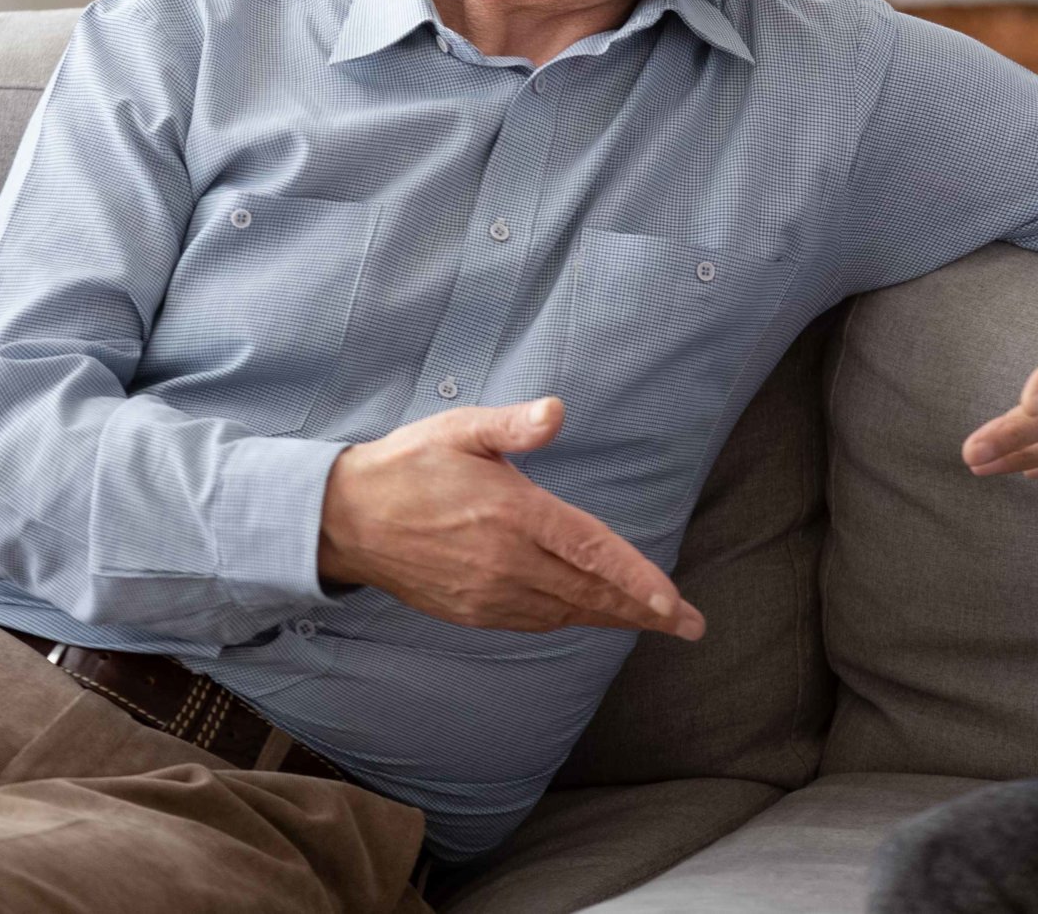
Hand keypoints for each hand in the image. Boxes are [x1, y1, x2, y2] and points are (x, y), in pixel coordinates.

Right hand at [317, 397, 704, 639]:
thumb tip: (556, 411)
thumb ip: (513, 424)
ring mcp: (489, 594)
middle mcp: (507, 563)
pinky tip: (591, 612)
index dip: (637, 580)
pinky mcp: (473, 612)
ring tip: (654, 620)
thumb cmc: (409, 465)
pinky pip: (536, 621)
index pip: (591, 551)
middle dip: (646, 610)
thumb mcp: (459, 429)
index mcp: (513, 514)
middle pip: (591, 592)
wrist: (346, 521)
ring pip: (567, 612)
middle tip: (690, 625)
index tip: (674, 603)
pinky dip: (572, 619)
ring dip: (613, 617)